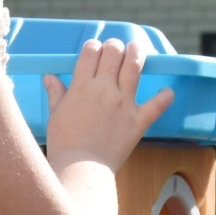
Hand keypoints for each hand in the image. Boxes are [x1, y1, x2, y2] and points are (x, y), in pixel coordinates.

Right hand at [43, 38, 174, 171]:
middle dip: (114, 47)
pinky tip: (167, 92)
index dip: (93, 47)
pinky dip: (164, 97)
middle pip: (113, 53)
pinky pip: (157, 104)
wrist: (80, 167)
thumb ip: (56, 93)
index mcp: (81, 86)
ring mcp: (123, 103)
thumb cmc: (63, 144)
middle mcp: (103, 89)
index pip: (90, 52)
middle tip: (116, 51)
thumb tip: (49, 77)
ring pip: (134, 66)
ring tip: (138, 49)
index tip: (95, 50)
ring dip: (137, 53)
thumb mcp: (55, 115)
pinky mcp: (138, 120)